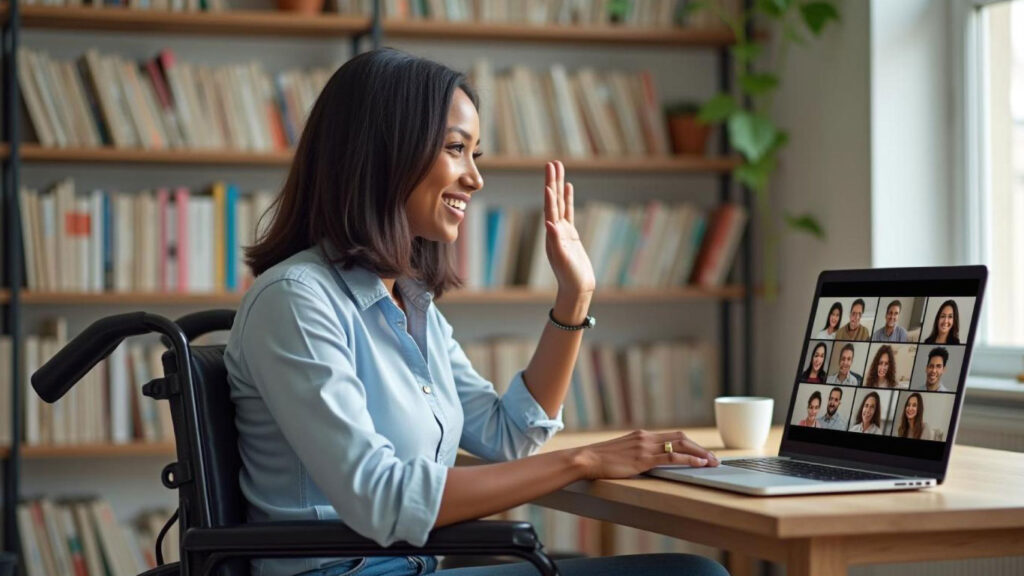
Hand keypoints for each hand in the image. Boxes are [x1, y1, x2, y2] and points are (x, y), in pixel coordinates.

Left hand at [543, 161, 595, 297]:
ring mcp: (563, 231)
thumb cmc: (570, 277)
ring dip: (559, 185)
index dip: (549, 194)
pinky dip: (567, 199)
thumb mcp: (562, 260)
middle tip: (552, 162)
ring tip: (558, 167)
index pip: (549, 210)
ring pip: (560, 203)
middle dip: (552, 181)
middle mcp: (554, 230)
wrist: (577, 288)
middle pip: (553, 201)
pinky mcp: (571, 234)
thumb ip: (556, 242)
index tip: (549, 178)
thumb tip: (549, 224)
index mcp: (551, 235)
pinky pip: (568, 212)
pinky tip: (568, 187)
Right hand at [573, 430, 718, 480]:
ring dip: (699, 454)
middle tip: (714, 458)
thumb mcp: (623, 451)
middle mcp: (646, 437)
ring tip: (712, 462)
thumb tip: (647, 459)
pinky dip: (687, 459)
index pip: (673, 436)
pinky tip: (698, 464)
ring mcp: (645, 447)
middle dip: (700, 448)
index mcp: (642, 435)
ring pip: (680, 445)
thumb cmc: (601, 459)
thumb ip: (636, 452)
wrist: (587, 459)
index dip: (691, 444)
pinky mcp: (643, 459)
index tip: (702, 452)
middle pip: (681, 438)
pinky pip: (671, 457)